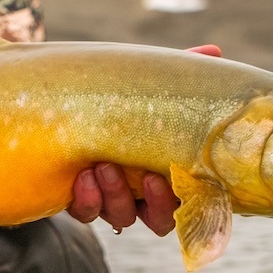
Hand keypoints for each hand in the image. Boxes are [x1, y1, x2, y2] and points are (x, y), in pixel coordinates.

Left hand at [67, 44, 222, 235]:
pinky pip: (86, 213)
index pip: (185, 199)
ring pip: (122, 217)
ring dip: (116, 196)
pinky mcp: (77, 201)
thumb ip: (178, 71)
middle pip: (159, 220)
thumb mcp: (144, 85)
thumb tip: (214, 52)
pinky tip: (82, 177)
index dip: (181, 198)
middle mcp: (141, 193)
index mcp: (165, 170)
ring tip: (102, 166)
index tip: (167, 177)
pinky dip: (87, 200)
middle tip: (145, 177)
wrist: (58, 104)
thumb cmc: (115, 97)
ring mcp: (109, 200)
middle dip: (155, 203)